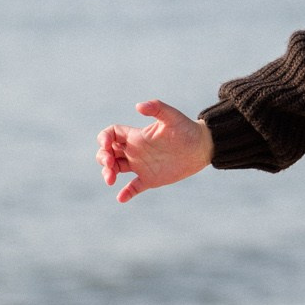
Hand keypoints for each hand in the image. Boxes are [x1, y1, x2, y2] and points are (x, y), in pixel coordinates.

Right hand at [97, 101, 212, 203]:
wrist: (202, 147)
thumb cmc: (187, 129)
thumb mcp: (172, 117)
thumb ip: (157, 108)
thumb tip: (138, 106)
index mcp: (137, 136)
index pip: (112, 134)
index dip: (104, 138)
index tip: (107, 145)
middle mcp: (136, 150)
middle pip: (109, 153)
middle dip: (103, 158)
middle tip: (110, 164)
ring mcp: (142, 165)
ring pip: (116, 169)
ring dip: (108, 174)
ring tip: (111, 180)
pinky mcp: (150, 179)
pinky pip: (133, 187)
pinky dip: (126, 193)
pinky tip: (121, 198)